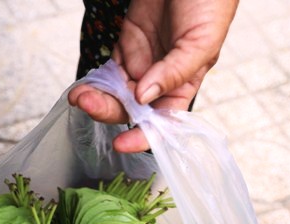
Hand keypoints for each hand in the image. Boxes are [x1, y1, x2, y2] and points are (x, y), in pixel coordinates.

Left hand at [68, 0, 237, 152]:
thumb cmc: (210, 3)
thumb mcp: (202, 40)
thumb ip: (176, 71)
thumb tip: (145, 98)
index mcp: (184, 84)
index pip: (163, 121)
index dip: (143, 136)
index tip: (122, 144)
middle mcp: (161, 79)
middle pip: (131, 109)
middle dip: (108, 111)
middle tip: (88, 104)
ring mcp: (141, 63)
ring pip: (115, 93)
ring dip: (96, 99)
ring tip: (79, 97)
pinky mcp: (126, 45)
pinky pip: (107, 73)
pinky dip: (93, 83)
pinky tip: (83, 88)